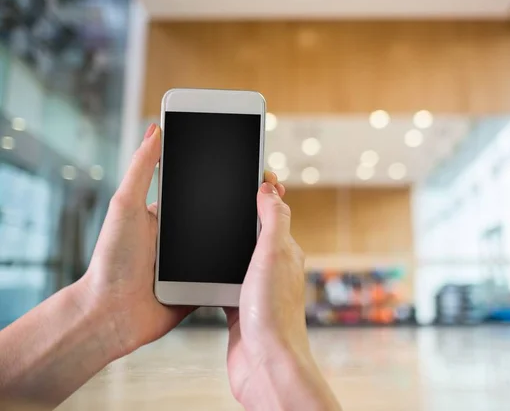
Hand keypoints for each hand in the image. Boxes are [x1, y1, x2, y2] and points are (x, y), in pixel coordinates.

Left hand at [79, 123, 287, 357]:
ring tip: (273, 215)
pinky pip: (228, 270)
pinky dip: (242, 263)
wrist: (111, 314)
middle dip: (245, 201)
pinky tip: (261, 251)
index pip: (200, 187)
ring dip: (247, 231)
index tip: (247, 161)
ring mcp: (194, 260)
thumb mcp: (125, 206)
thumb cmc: (112, 260)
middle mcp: (183, 235)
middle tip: (271, 187)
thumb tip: (154, 129)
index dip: (223, 174)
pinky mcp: (203, 283)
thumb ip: (141, 168)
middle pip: (220, 212)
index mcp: (167, 213)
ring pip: (228, 241)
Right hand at [224, 183, 340, 410]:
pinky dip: (213, 273)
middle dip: (242, 213)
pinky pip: (224, 283)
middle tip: (223, 192)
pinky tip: (200, 270)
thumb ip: (273, 220)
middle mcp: (273, 269)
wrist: (264, 365)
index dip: (264, 190)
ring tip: (207, 225)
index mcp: (285, 251)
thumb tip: (270, 188)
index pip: (275, 212)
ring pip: (237, 257)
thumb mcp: (273, 255)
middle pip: (255, 232)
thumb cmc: (272, 313)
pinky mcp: (239, 309)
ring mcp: (255, 289)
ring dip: (226, 243)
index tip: (252, 169)